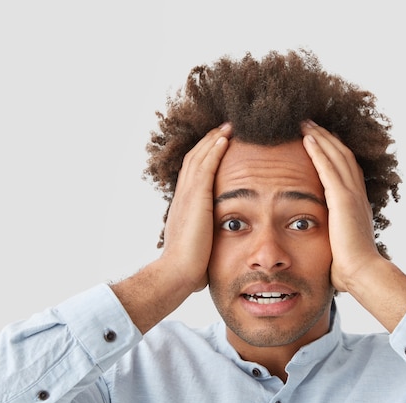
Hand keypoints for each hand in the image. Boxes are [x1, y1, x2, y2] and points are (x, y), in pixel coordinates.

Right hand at [159, 123, 231, 291]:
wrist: (178, 272)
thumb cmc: (190, 266)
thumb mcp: (200, 244)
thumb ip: (207, 236)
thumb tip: (215, 242)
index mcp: (184, 205)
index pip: (194, 173)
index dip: (204, 156)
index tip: (217, 145)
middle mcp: (183, 196)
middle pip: (195, 159)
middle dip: (209, 142)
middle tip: (224, 128)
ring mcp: (188, 195)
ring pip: (199, 158)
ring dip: (213, 140)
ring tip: (227, 127)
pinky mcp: (196, 198)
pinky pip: (205, 167)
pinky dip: (214, 150)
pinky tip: (225, 139)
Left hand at [301, 121, 382, 291]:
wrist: (362, 273)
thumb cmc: (350, 267)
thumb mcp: (340, 245)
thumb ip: (332, 238)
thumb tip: (322, 246)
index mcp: (357, 205)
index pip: (347, 170)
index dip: (334, 152)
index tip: (321, 141)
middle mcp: (357, 195)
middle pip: (343, 156)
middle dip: (326, 138)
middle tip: (310, 124)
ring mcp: (351, 195)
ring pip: (337, 156)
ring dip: (321, 138)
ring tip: (305, 124)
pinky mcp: (342, 199)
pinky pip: (329, 168)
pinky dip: (319, 151)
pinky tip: (307, 139)